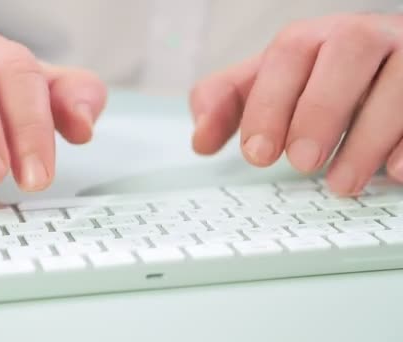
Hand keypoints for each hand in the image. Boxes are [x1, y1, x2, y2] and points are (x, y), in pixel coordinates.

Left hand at [190, 13, 402, 194]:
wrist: (389, 67)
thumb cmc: (322, 83)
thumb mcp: (271, 87)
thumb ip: (231, 103)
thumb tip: (201, 140)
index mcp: (317, 37)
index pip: (289, 53)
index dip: (270, 102)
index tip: (258, 153)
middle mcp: (366, 37)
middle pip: (348, 50)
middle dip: (320, 109)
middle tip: (300, 162)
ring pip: (401, 79)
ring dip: (368, 137)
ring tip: (340, 184)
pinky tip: (396, 172)